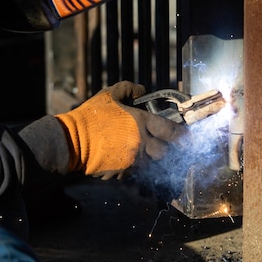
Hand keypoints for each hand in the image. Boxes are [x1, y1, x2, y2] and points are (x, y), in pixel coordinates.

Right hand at [55, 81, 186, 179]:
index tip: (189, 138)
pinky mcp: (123, 172)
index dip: (184, 135)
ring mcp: (133, 160)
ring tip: (142, 150)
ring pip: (152, 163)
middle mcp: (141, 143)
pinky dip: (135, 165)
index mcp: (141, 123)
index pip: (171, 131)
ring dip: (151, 157)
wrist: (72, 141)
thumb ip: (129, 88)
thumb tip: (142, 90)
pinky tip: (125, 157)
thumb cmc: (91, 116)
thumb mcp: (109, 94)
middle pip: (165, 152)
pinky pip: (136, 170)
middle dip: (167, 149)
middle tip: (163, 145)